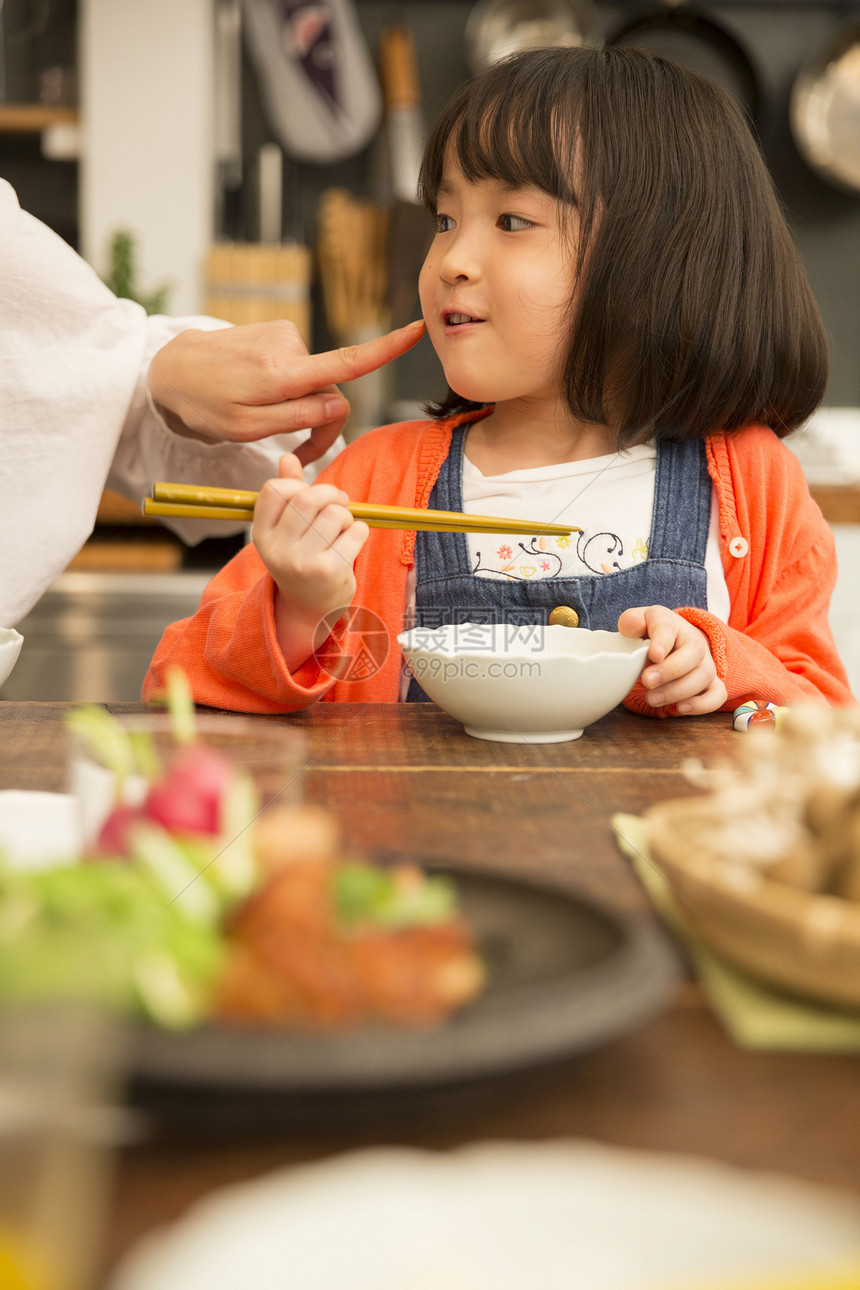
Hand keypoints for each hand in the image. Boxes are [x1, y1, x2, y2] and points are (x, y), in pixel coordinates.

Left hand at [147, 318, 424, 464]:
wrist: (168, 368)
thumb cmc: (202, 404)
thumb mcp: (245, 427)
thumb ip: (295, 418)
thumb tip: (338, 405)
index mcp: (283, 372)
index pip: (345, 362)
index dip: (385, 350)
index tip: (417, 331)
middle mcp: (290, 346)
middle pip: (332, 391)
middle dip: (320, 425)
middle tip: (294, 457)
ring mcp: (284, 335)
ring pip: (314, 383)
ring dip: (299, 407)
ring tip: (261, 418)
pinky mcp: (277, 333)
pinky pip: (299, 370)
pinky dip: (288, 390)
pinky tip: (256, 396)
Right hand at [253, 454, 369, 670]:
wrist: (310, 607)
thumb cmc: (301, 558)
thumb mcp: (286, 529)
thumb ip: (288, 493)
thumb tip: (287, 457)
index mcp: (262, 534)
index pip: (275, 489)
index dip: (299, 484)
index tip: (312, 495)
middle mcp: (278, 548)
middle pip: (308, 497)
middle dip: (331, 494)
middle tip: (340, 503)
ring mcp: (303, 562)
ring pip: (335, 513)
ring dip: (347, 515)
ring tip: (343, 529)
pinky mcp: (330, 571)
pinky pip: (355, 531)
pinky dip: (360, 530)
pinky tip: (352, 542)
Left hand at [617, 605, 726, 714]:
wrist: (672, 643)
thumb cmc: (650, 635)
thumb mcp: (636, 623)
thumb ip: (631, 622)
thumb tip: (632, 624)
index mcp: (670, 623)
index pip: (668, 627)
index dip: (662, 641)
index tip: (653, 654)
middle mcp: (694, 641)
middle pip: (694, 652)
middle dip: (670, 670)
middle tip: (647, 682)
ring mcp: (705, 662)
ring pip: (705, 675)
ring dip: (679, 691)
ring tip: (653, 699)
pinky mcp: (711, 683)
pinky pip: (718, 695)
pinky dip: (702, 705)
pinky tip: (679, 709)